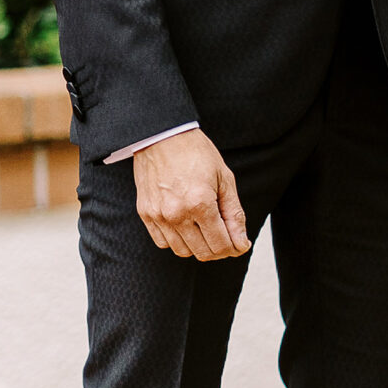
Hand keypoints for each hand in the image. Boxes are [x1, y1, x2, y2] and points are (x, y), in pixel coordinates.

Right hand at [133, 127, 249, 260]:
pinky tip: (186, 225)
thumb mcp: (224, 179)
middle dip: (219, 249)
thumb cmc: (196, 153)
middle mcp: (176, 214)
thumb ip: (234, 214)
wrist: (162, 135)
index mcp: (200, 204)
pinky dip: (177, 240)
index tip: (239, 243)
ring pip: (183, 251)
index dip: (234, 248)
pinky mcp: (145, 214)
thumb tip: (241, 243)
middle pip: (203, 252)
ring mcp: (158, 216)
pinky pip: (163, 243)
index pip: (221, 245)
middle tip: (225, 236)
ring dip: (198, 246)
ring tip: (206, 228)